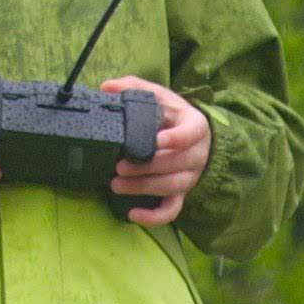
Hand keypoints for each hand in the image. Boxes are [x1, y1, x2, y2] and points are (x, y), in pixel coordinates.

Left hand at [100, 79, 211, 225]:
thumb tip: (107, 87)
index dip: (176, 138)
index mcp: (194, 125)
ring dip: (144, 187)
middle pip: (176, 164)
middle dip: (147, 167)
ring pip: (172, 186)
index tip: (158, 141)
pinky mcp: (182, 193)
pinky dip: (154, 216)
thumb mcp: (160, 97)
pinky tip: (133, 215)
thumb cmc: (173, 116)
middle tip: (119, 166)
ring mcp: (190, 176)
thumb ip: (134, 87)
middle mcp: (197, 153)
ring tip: (117, 184)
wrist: (194, 137)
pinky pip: (172, 210)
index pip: (190, 133)